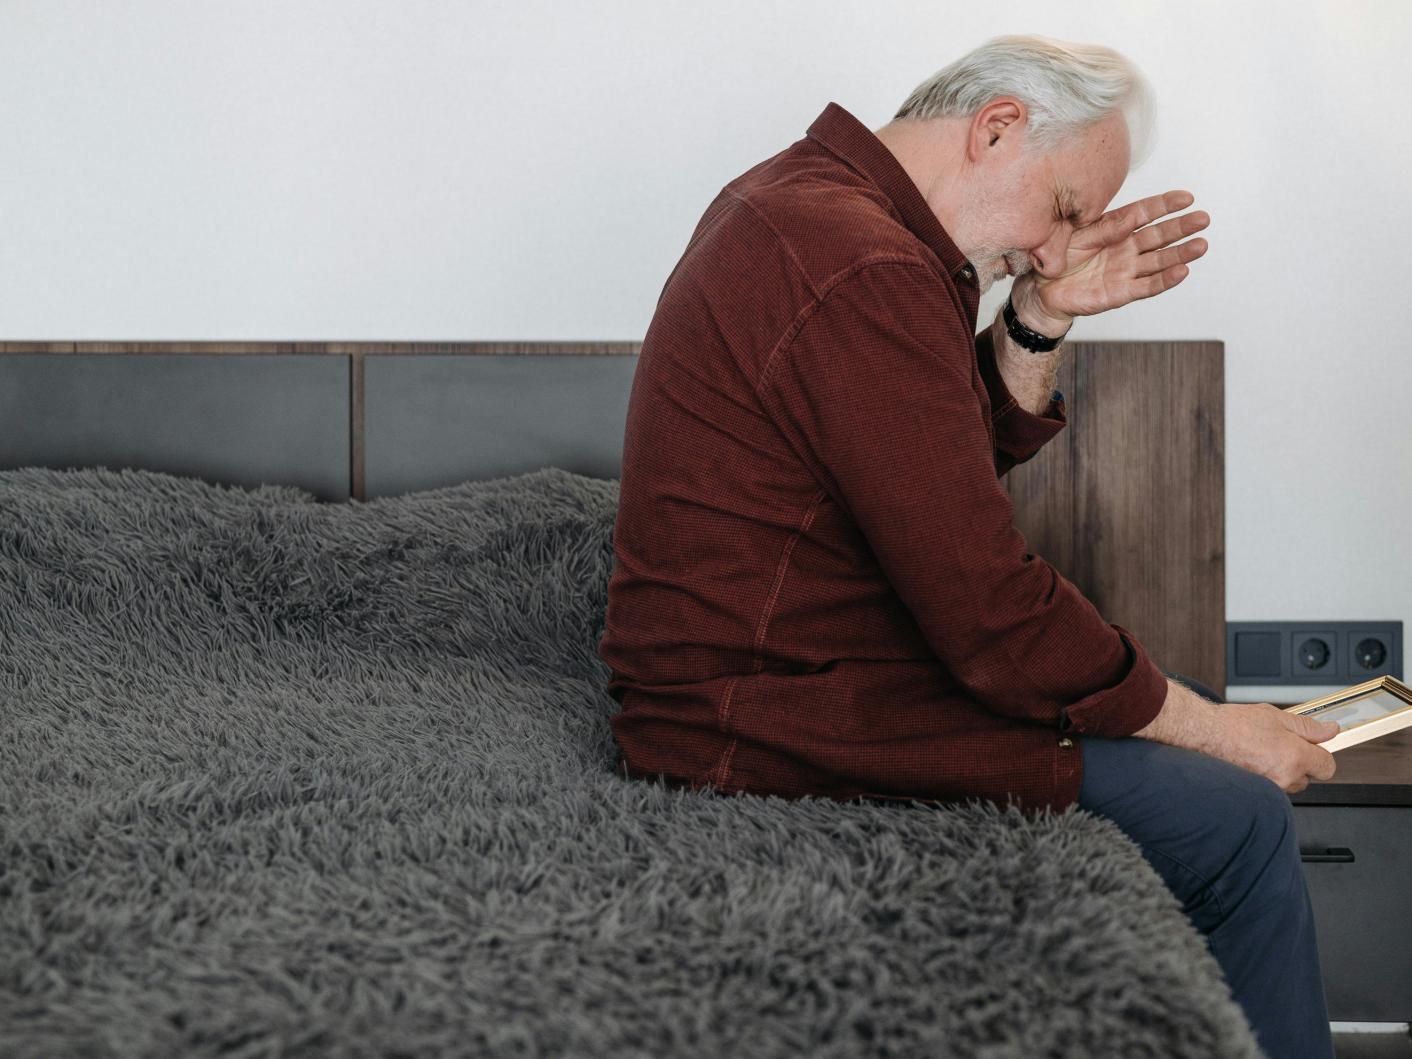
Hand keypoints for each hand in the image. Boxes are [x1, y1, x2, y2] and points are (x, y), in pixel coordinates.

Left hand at [1011, 189, 1209, 333]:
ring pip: (1158, 261)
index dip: (1164, 206)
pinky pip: (1145, 286)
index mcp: (1114, 229)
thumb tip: (1128, 218)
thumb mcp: (1074, 234)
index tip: (1186, 198)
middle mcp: (1124, 249)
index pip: (1142, 213)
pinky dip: (1164, 280)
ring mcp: (1124, 271)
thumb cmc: (1058, 258)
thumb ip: (1102, 227)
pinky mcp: (1120, 293)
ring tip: (1201, 245)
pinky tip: (1182, 272)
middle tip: (1203, 219)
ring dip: (1180, 254)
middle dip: (1181, 228)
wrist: (1041, 289)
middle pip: (1157, 236)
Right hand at [1199, 702, 1339, 794]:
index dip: (1320, 754)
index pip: (1328, 766)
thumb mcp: (1276, 716)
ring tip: (1262, 751)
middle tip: (1279, 744)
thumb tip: (1330, 730)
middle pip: (1308, 777)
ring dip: (1283, 771)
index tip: (1311, 747)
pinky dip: (1268, 776)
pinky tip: (1254, 761)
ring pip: (1289, 783)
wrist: (1204, 734)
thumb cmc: (1234, 725)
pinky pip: (1273, 787)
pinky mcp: (1257, 792)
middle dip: (1299, 762)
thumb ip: (1308, 726)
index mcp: (1296, 757)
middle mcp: (1285, 777)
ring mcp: (1271, 788)